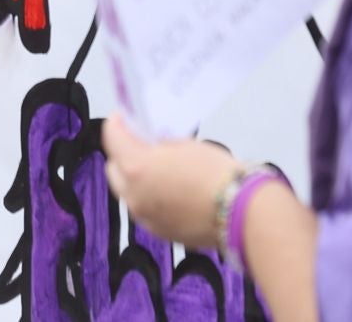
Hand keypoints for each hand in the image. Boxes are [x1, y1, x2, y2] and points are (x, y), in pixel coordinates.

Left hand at [100, 111, 241, 247]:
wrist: (239, 211)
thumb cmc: (215, 172)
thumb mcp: (185, 145)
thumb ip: (160, 145)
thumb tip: (152, 146)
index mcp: (136, 168)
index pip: (112, 139)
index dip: (116, 124)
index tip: (122, 117)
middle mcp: (133, 196)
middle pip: (113, 169)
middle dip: (121, 154)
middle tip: (137, 143)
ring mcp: (144, 217)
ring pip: (127, 193)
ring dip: (133, 178)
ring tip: (154, 167)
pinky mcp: (158, 232)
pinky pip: (144, 210)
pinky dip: (148, 197)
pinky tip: (167, 190)